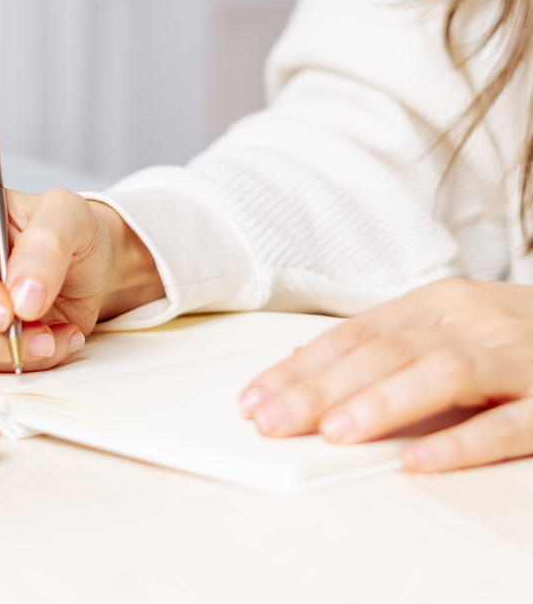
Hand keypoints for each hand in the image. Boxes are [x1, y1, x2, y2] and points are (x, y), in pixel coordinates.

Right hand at [0, 184, 163, 370]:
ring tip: (51, 334)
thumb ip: (46, 244)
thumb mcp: (68, 214)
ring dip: (4, 349)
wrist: (89, 263)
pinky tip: (52, 340)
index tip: (5, 306)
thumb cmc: (66, 227)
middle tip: (30, 329)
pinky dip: (19, 359)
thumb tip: (21, 295)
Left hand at [239, 278, 532, 471]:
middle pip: (385, 352)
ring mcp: (515, 359)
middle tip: (272, 420)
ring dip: (383, 404)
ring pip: (442, 375)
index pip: (354, 334)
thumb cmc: (511, 333)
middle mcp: (470, 322)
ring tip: (335, 433)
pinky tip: (422, 459)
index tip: (255, 397)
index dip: (301, 366)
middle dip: (321, 388)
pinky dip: (464, 441)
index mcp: (436, 302)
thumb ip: (386, 345)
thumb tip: (301, 368)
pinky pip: (510, 423)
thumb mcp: (447, 323)